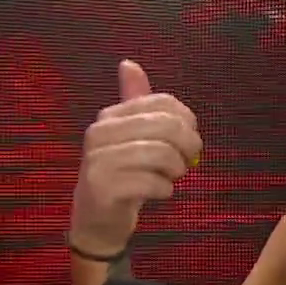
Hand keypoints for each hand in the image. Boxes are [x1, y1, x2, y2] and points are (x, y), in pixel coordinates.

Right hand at [69, 60, 202, 254]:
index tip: (186, 141)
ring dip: (177, 170)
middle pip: (167, 125)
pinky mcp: (103, 187)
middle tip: (185, 162)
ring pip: (162, 153)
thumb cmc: (123, 175)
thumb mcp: (131, 136)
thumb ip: (135, 103)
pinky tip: (158, 192)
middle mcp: (99, 133)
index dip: (187, 122)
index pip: (164, 102)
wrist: (97, 220)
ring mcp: (98, 160)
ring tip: (170, 178)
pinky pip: (153, 182)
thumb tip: (128, 63)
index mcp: (111, 116)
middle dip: (187, 145)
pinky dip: (165, 189)